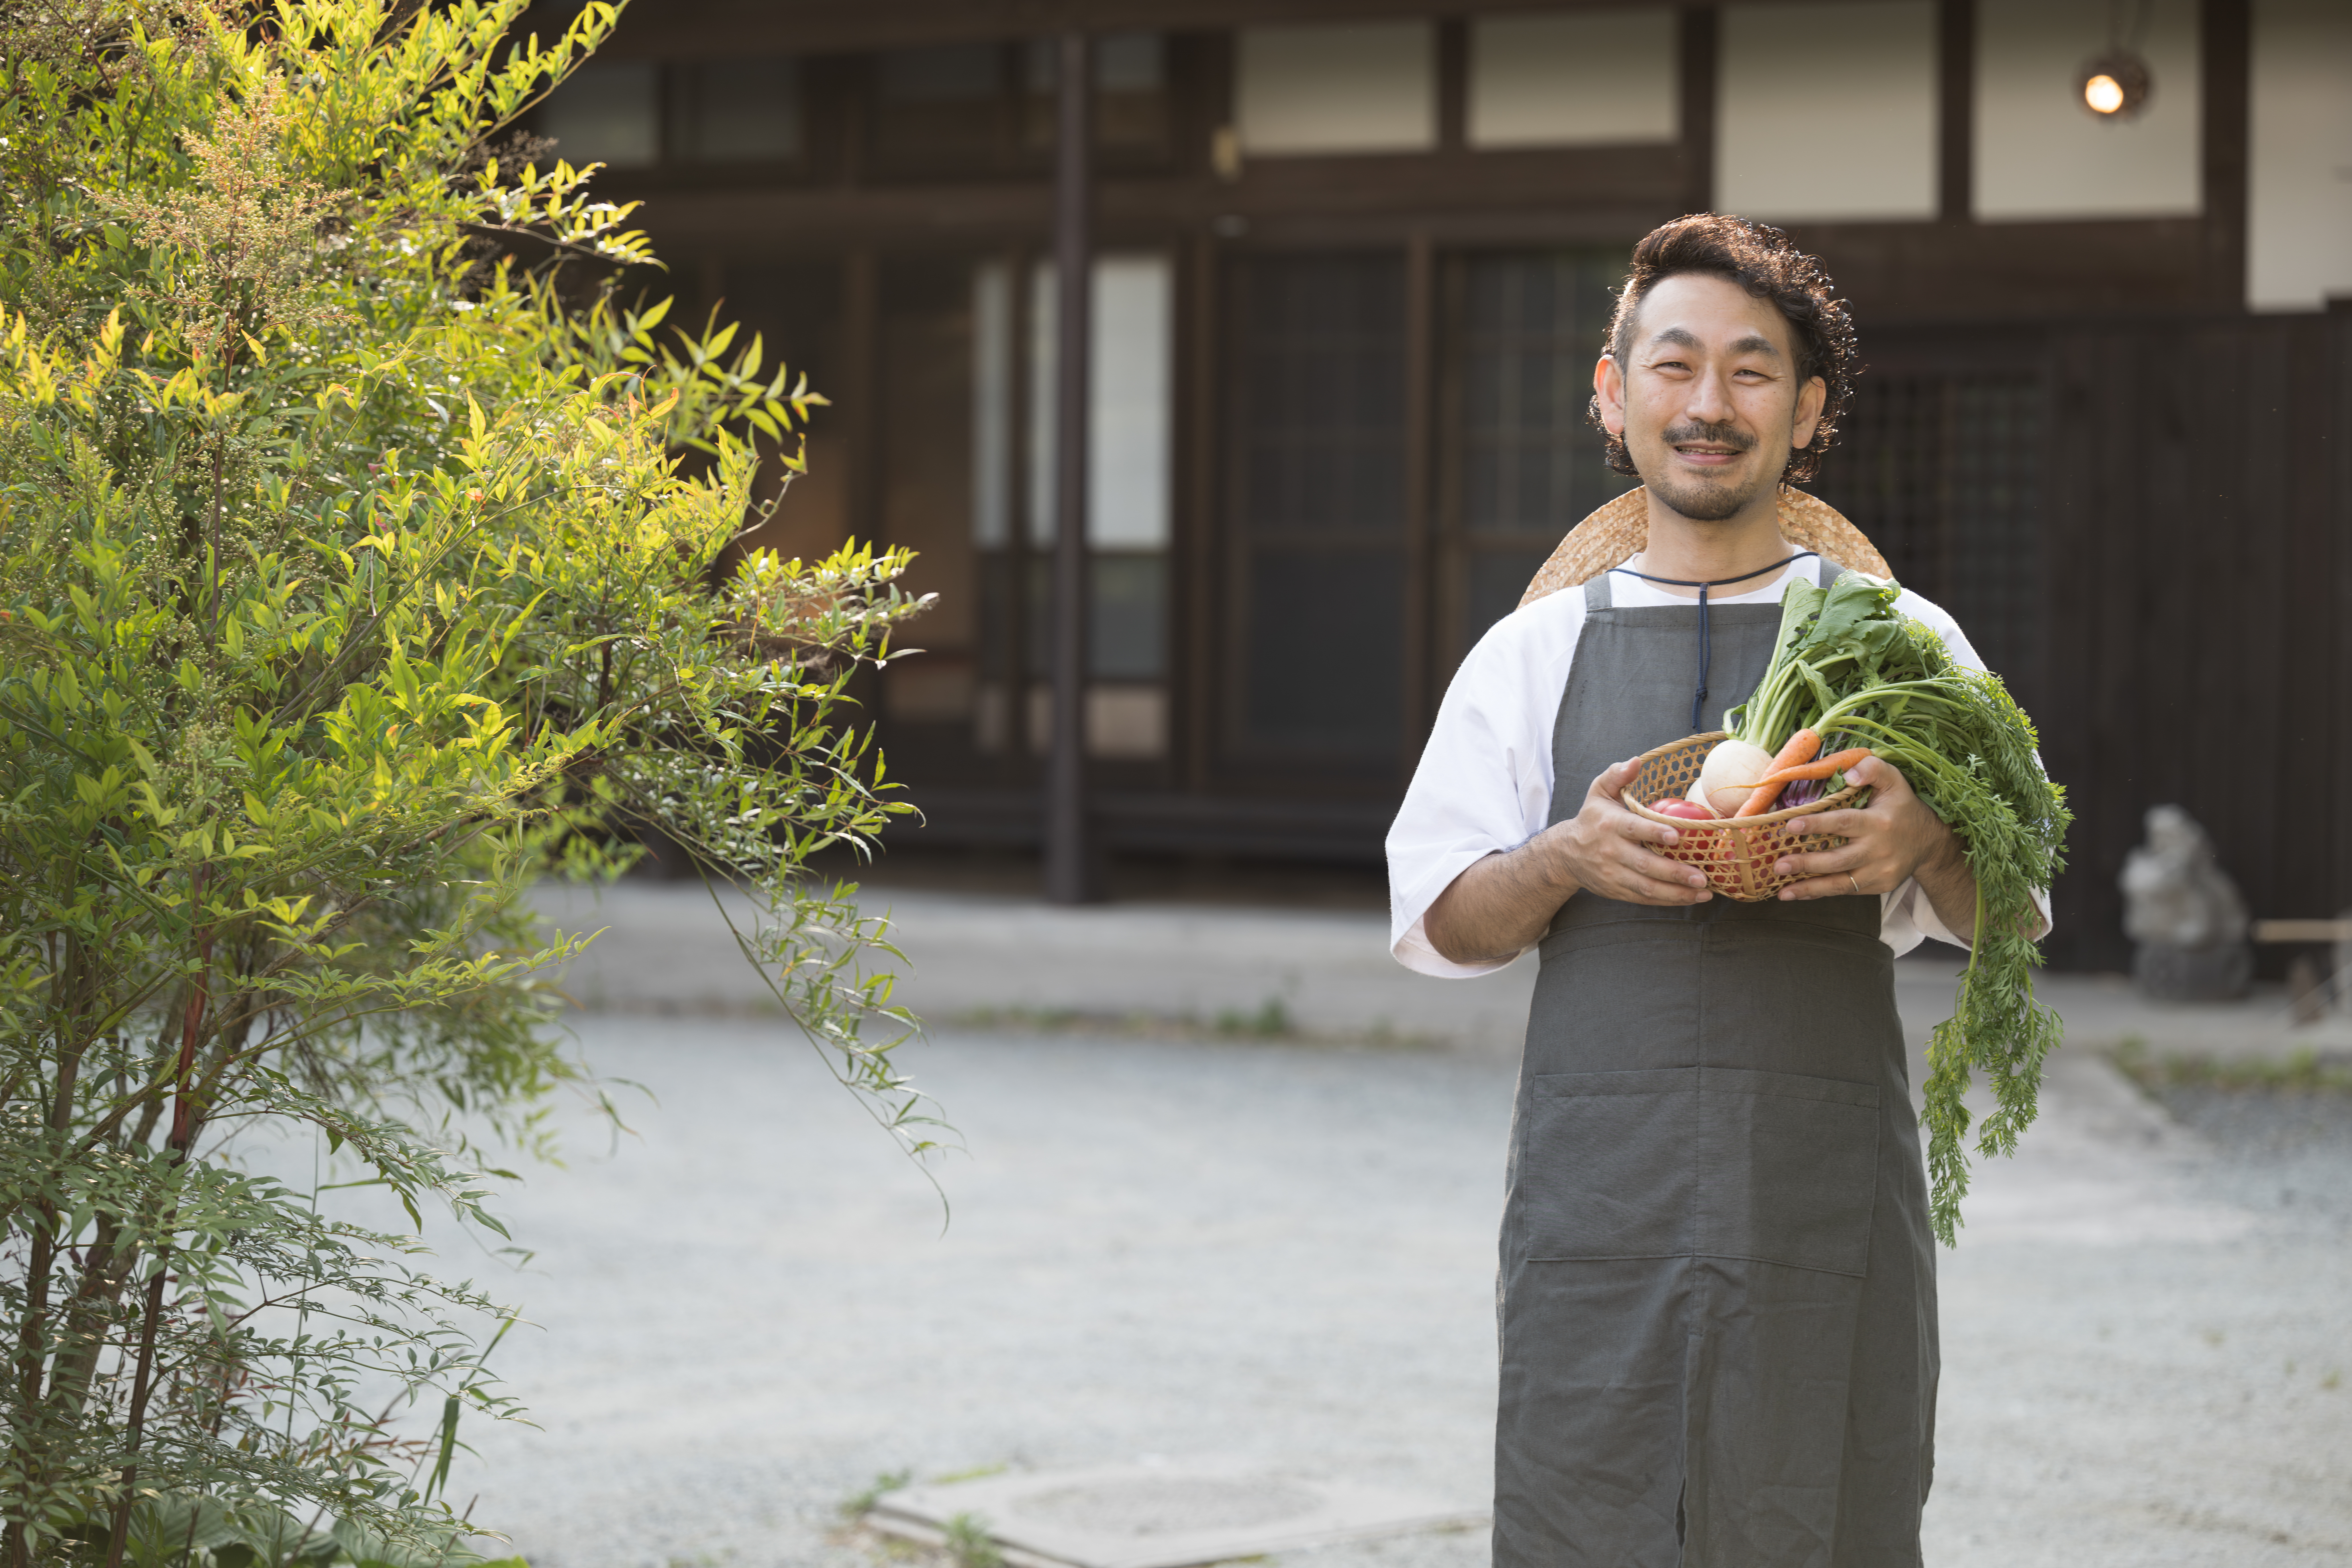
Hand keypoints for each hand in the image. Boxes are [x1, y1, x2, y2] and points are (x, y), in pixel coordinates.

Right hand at [1551, 757, 1713, 906]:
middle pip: (1645, 865)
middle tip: (1701, 875)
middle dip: (1675, 872)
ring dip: (1677, 892)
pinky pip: (1644, 899)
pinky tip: (1691, 897)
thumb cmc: (1592, 818)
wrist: (1566, 854)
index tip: (1677, 836)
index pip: (1634, 829)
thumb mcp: (1599, 792)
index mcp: (1610, 825)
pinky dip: (1669, 900)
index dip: (1654, 833)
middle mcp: (1611, 852)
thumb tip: (1636, 761)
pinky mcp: (1617, 891)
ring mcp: (1614, 875)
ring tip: (1703, 892)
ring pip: (1647, 888)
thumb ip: (1616, 775)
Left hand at [1769, 754, 1959, 901]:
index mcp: (1879, 822)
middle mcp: (1880, 850)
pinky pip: (1846, 890)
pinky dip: (1821, 893)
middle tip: (1778, 865)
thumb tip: (1848, 774)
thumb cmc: (1902, 806)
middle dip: (1807, 864)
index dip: (1817, 824)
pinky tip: (1797, 893)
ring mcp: (1880, 871)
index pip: (1845, 823)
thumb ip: (1872, 769)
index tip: (1791, 825)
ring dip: (1809, 888)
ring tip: (1782, 891)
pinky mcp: (1879, 886)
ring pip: (1841, 883)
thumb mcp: (1894, 780)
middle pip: (1839, 859)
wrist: (1929, 841)